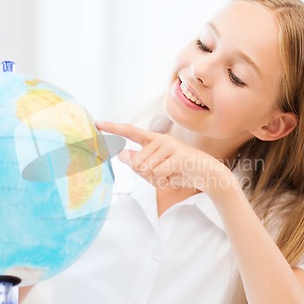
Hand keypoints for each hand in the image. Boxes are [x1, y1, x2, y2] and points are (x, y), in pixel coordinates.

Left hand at [96, 121, 235, 195]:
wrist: (205, 175)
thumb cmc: (178, 173)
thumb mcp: (154, 171)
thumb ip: (137, 164)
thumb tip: (120, 154)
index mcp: (153, 141)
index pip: (130, 132)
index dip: (113, 128)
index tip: (97, 124)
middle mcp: (160, 139)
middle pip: (137, 163)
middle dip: (147, 175)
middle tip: (164, 174)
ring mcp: (169, 145)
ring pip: (146, 169)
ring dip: (157, 178)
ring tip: (171, 174)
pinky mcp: (177, 155)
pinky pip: (158, 172)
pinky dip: (165, 180)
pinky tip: (177, 176)